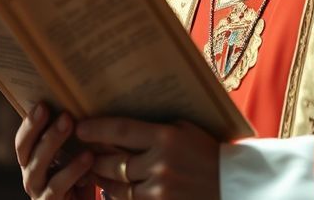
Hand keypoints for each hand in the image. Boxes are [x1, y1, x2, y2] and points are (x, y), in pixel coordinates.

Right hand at [16, 103, 92, 198]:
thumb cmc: (81, 183)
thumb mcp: (74, 160)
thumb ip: (71, 139)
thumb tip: (83, 105)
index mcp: (32, 162)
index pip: (22, 140)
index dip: (30, 123)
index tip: (43, 103)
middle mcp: (30, 176)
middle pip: (25, 149)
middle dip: (38, 128)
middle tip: (60, 112)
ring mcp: (37, 192)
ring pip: (37, 166)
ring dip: (52, 143)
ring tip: (70, 124)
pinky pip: (57, 186)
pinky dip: (72, 170)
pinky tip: (88, 157)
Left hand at [78, 117, 218, 199]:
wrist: (233, 185)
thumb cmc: (208, 152)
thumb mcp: (185, 130)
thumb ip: (156, 127)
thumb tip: (121, 121)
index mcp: (167, 138)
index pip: (121, 130)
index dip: (96, 129)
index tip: (80, 128)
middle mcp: (160, 164)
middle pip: (112, 162)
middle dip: (93, 157)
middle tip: (80, 151)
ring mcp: (160, 190)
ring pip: (117, 186)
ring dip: (100, 179)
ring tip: (91, 170)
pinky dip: (117, 195)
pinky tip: (110, 188)